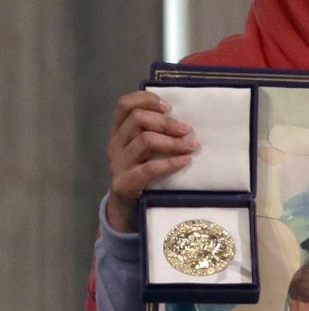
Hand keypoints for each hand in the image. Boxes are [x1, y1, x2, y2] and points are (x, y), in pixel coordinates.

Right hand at [105, 90, 196, 232]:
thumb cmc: (145, 173)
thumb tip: (189, 121)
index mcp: (119, 132)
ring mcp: (117, 165)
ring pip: (144, 140)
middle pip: (137, 119)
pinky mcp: (124, 184)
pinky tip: (185, 161)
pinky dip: (170, 163)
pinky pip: (148, 169)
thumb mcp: (148, 150)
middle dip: (166, 122)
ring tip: (191, 146)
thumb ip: (158, 133)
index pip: (125, 105)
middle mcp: (115, 145)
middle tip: (188, 130)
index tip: (169, 105)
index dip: (146, 99)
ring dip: (173, 141)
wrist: (128, 210)